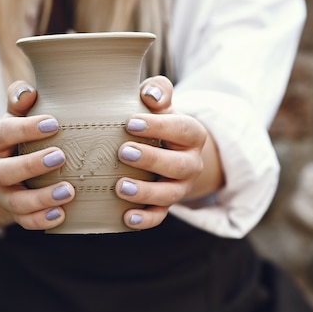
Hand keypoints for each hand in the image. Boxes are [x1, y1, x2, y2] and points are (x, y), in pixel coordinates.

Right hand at [0, 81, 74, 229]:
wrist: (7, 166)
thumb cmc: (19, 134)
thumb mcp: (16, 114)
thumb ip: (20, 100)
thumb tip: (27, 91)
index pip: (1, 133)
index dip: (25, 129)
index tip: (54, 123)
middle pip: (2, 172)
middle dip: (31, 166)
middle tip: (61, 156)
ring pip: (14, 202)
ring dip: (41, 198)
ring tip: (69, 191)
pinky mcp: (12, 212)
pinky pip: (23, 221)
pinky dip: (41, 220)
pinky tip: (62, 214)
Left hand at [116, 76, 219, 229]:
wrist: (170, 152)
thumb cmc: (158, 124)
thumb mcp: (162, 106)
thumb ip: (158, 91)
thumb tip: (150, 94)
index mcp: (192, 135)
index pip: (182, 129)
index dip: (159, 126)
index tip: (130, 122)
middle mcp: (191, 163)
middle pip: (179, 165)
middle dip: (152, 160)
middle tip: (123, 152)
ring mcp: (180, 187)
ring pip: (170, 195)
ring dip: (146, 193)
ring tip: (120, 187)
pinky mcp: (166, 205)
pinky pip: (159, 216)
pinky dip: (144, 220)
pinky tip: (126, 218)